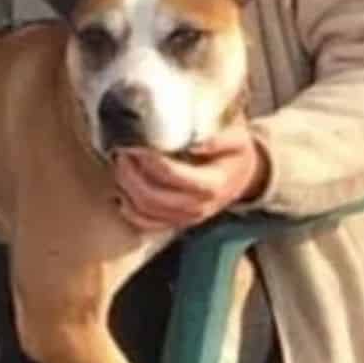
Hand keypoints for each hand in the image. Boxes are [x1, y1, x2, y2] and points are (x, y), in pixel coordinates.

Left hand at [111, 125, 269, 230]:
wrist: (243, 177)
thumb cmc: (236, 153)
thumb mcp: (237, 139)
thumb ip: (219, 138)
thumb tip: (194, 140)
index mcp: (213, 184)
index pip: (174, 175)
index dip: (151, 160)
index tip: (137, 142)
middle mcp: (199, 207)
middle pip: (153, 197)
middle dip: (131, 174)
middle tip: (122, 151)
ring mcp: (187, 218)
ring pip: (146, 212)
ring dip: (127, 188)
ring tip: (120, 164)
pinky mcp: (177, 222)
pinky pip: (147, 224)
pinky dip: (129, 209)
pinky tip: (122, 189)